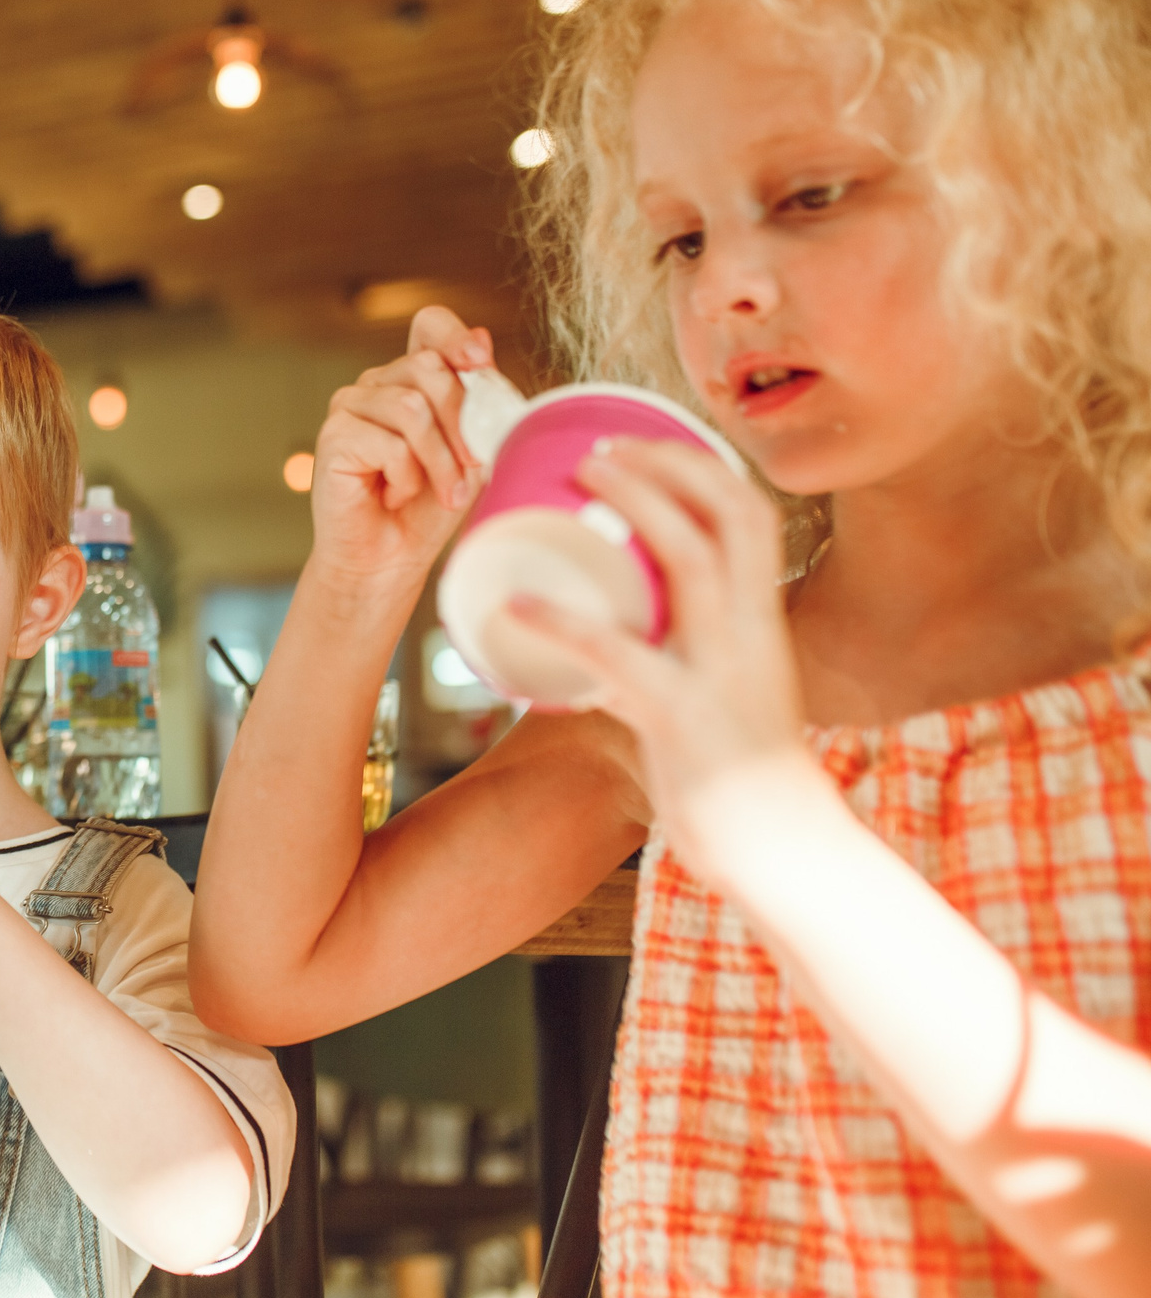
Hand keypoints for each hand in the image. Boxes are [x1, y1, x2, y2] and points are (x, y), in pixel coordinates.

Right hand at [312, 306, 495, 597]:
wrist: (390, 559)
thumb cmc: (429, 506)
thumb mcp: (471, 450)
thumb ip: (477, 400)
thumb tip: (483, 341)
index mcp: (413, 378)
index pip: (430, 325)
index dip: (455, 336)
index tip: (480, 363)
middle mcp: (378, 383)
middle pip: (430, 368)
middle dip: (461, 423)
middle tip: (472, 470)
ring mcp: (350, 406)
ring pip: (412, 407)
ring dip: (439, 460)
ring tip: (442, 492)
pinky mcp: (334, 436)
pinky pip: (389, 443)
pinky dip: (405, 478)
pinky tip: (395, 495)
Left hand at [503, 437, 817, 874]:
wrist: (785, 854)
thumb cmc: (744, 777)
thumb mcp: (723, 696)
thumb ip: (674, 665)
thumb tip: (607, 649)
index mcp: (764, 622)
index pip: (752, 517)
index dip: (700, 468)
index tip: (644, 443)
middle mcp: (752, 634)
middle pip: (725, 519)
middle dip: (667, 467)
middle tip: (597, 446)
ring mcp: (722, 672)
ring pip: (689, 563)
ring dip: (634, 506)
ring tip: (573, 477)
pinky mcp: (684, 719)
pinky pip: (620, 657)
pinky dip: (562, 625)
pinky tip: (512, 608)